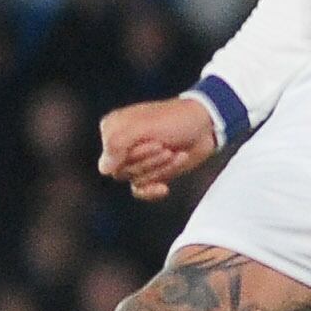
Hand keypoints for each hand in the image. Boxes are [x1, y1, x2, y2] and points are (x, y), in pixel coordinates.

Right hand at [97, 97, 223, 203]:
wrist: (205, 125)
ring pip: (136, 180)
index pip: (110, 158)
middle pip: (123, 172)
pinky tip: (164, 188)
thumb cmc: (175, 119)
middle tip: (167, 147)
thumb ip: (118, 144)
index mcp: (112, 129)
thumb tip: (104, 170)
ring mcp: (136, 159)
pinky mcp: (151, 171)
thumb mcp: (144, 126)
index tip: (156, 142)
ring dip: (160, 170)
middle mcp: (120, 146)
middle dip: (150, 162)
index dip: (134, 155)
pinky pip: (140, 191)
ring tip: (175, 154)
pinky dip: (152, 191)